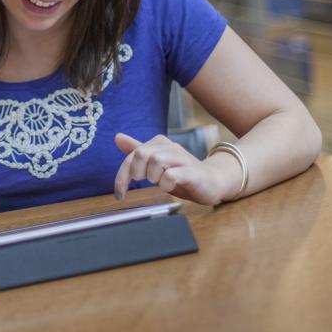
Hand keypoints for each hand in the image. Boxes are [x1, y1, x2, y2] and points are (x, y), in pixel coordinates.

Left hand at [113, 132, 234, 205]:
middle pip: (141, 154)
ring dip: (154, 178)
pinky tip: (170, 187)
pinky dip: (166, 184)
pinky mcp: (191, 172)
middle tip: (145, 183)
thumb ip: (138, 151)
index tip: (119, 194)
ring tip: (162, 183)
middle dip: (137, 173)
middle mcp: (170, 147)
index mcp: (159, 143)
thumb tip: (117, 137)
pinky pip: (171, 176)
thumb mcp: (156, 164)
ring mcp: (182, 158)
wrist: (213, 182)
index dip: (122, 176)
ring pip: (156, 162)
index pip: (132, 154)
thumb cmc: (182, 174)